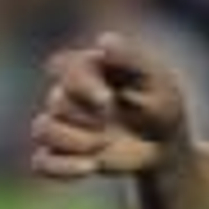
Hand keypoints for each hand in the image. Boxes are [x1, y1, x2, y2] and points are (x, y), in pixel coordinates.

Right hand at [30, 32, 192, 179]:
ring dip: (74, 140)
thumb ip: (131, 60)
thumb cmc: (164, 107)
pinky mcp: (61, 155)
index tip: (107, 100)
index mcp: (89, 69)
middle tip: (111, 123)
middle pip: (57, 100)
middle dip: (86, 115)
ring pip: (42, 129)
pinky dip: (62, 168)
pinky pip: (41, 162)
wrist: (166, 148)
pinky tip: (91, 168)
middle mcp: (70, 95)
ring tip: (103, 146)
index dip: (81, 83)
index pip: (64, 66)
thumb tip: (103, 39)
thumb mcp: (158, 81)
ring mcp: (63, 126)